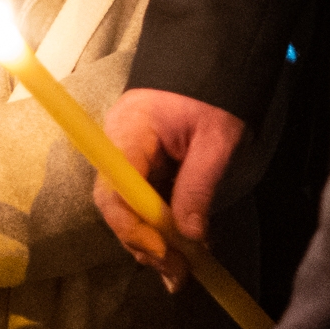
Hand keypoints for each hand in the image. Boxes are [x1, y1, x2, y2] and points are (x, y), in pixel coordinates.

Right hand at [94, 89, 246, 290]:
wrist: (212, 55)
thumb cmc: (214, 91)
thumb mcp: (216, 139)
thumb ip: (199, 186)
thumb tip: (190, 237)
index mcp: (129, 132)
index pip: (113, 191)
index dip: (132, 228)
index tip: (164, 251)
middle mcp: (116, 145)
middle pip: (116, 207)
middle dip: (143, 244)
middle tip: (177, 273)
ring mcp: (125, 153)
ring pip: (127, 208)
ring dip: (151, 241)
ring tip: (180, 270)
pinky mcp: (140, 161)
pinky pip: (140, 199)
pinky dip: (157, 225)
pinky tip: (179, 247)